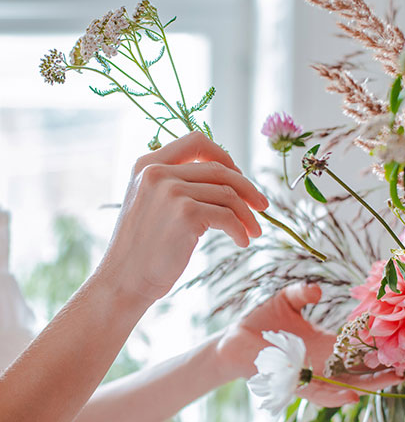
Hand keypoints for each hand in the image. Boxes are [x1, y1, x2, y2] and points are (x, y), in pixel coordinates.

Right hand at [97, 131, 268, 304]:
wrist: (124, 280)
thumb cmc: (143, 247)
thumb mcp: (150, 202)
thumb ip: (175, 183)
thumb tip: (225, 176)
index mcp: (147, 164)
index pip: (196, 141)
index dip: (224, 156)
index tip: (239, 177)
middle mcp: (157, 172)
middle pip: (220, 169)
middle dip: (247, 188)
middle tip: (262, 206)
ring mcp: (171, 191)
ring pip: (228, 194)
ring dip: (247, 214)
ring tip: (254, 231)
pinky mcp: (186, 213)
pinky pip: (227, 216)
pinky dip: (240, 229)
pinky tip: (242, 241)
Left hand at [218, 283, 401, 405]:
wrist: (234, 340)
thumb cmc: (261, 322)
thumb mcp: (286, 300)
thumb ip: (303, 293)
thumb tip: (319, 289)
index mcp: (325, 343)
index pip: (359, 345)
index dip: (380, 343)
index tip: (404, 339)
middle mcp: (323, 362)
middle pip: (361, 368)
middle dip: (386, 369)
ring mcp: (311, 375)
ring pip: (347, 384)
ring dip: (370, 383)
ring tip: (394, 379)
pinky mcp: (295, 385)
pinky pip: (319, 394)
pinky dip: (336, 396)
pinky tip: (354, 394)